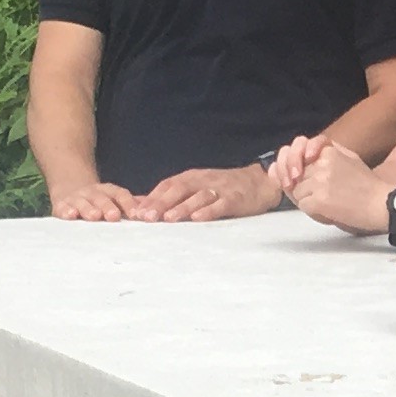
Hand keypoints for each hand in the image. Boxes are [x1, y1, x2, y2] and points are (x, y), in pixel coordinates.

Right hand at [50, 178, 146, 220]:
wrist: (70, 189)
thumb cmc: (99, 201)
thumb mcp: (115, 200)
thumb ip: (133, 205)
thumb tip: (158, 211)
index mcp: (109, 192)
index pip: (121, 195)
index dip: (128, 204)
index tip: (136, 214)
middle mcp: (94, 193)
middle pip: (102, 198)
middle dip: (108, 207)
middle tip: (114, 216)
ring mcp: (77, 198)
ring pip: (84, 202)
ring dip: (88, 209)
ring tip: (93, 216)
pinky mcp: (61, 205)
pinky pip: (64, 208)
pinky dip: (66, 211)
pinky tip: (70, 215)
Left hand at [140, 162, 286, 221]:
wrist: (259, 182)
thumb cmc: (224, 188)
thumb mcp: (198, 186)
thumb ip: (176, 195)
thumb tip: (146, 205)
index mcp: (192, 177)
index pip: (167, 186)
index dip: (151, 198)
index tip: (135, 212)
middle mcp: (203, 180)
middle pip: (178, 190)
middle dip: (160, 203)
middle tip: (146, 218)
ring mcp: (219, 189)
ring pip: (197, 197)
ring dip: (181, 207)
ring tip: (167, 219)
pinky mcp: (235, 199)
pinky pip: (221, 204)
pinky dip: (209, 211)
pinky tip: (198, 218)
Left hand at [278, 139, 383, 232]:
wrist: (382, 204)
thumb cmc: (368, 185)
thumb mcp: (349, 157)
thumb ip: (327, 154)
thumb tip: (303, 157)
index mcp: (329, 150)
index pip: (300, 156)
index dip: (300, 169)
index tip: (302, 175)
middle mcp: (322, 163)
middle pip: (297, 176)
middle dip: (305, 186)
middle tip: (324, 194)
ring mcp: (320, 181)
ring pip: (297, 192)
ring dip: (309, 200)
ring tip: (330, 203)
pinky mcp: (319, 199)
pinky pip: (303, 206)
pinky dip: (313, 212)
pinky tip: (329, 211)